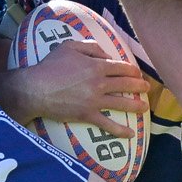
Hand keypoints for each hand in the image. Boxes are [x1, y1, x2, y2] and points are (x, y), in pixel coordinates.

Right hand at [16, 39, 148, 130]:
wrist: (35, 88)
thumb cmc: (49, 66)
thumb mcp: (69, 47)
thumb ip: (90, 47)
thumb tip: (106, 54)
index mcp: (96, 65)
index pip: (121, 67)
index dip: (132, 71)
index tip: (138, 73)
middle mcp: (99, 83)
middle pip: (126, 85)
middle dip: (140, 86)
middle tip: (147, 88)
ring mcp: (95, 100)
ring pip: (122, 104)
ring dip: (136, 106)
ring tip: (144, 107)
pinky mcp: (88, 115)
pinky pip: (107, 124)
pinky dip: (120, 130)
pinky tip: (130, 134)